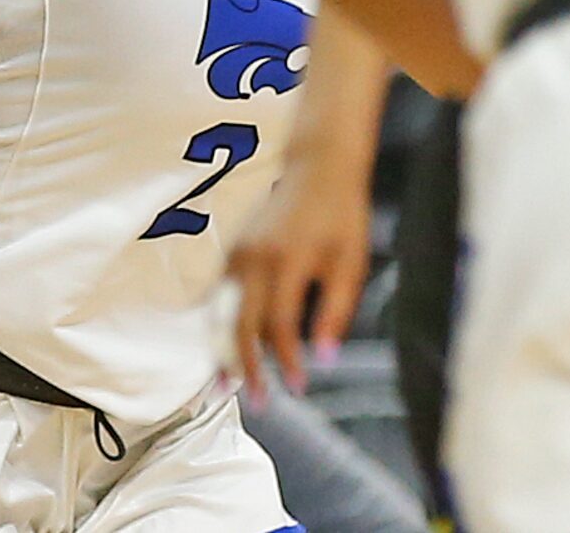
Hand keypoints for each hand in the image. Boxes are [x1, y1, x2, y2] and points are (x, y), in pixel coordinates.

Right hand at [225, 149, 373, 403]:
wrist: (316, 167)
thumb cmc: (341, 217)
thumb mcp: (350, 264)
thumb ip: (336, 311)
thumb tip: (326, 359)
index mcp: (286, 261)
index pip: (280, 324)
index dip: (288, 361)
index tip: (299, 389)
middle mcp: (254, 258)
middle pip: (242, 323)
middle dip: (248, 366)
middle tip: (260, 403)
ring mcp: (238, 252)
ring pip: (224, 310)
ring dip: (224, 348)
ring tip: (225, 385)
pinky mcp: (233, 248)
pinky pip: (220, 293)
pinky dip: (220, 323)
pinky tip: (220, 344)